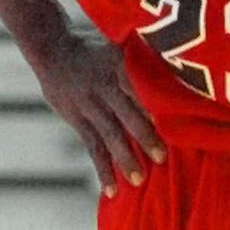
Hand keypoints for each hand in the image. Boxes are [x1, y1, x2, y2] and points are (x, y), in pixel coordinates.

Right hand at [32, 33, 164, 195]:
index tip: (172, 119)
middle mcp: (103, 86)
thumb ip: (142, 55)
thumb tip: (177, 61)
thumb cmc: (97, 42)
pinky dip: (102, 168)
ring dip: (124, 159)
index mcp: (118, 64)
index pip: (138, 86)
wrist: (52, 45)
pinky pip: (92, 147)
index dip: (152, 103)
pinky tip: (111, 189)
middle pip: (126, 114)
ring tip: (138, 180)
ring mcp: (88, 105)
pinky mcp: (77, 119)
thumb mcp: (120, 41)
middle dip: (144, 137)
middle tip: (162, 157)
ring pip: (109, 135)